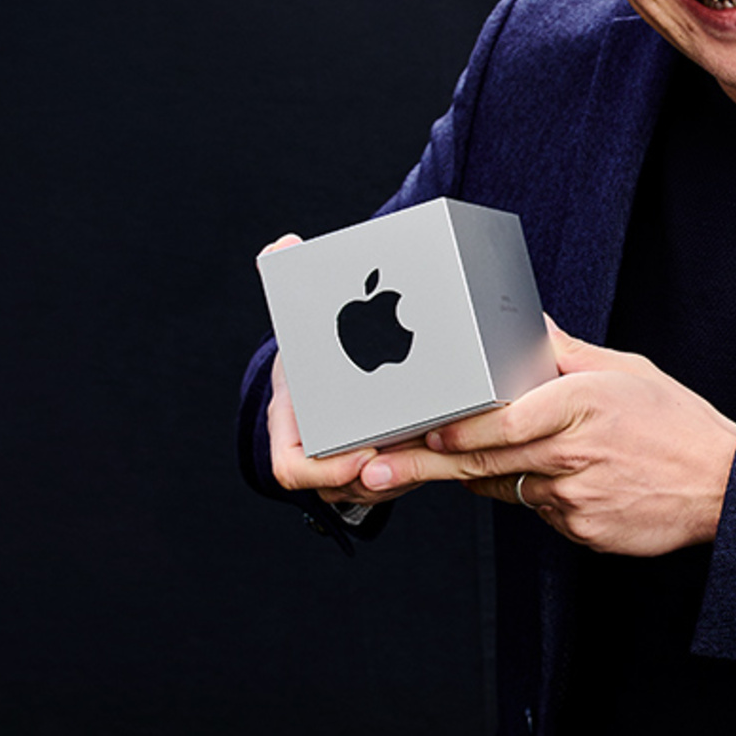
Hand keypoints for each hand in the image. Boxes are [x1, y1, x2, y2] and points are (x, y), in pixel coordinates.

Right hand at [258, 234, 427, 506]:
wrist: (331, 370)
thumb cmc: (314, 349)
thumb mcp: (299, 317)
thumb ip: (287, 282)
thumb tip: (280, 247)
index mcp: (293, 425)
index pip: (293, 468)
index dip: (326, 469)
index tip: (363, 453)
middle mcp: (320, 454)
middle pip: (348, 486)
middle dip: (385, 474)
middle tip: (422, 448)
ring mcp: (352, 467)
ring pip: (380, 489)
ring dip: (411, 473)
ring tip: (445, 443)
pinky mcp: (386, 466)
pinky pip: (403, 480)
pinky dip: (427, 465)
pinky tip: (456, 440)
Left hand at [357, 320, 735, 554]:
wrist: (724, 487)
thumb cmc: (676, 424)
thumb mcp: (624, 371)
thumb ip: (565, 352)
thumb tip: (525, 322)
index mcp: (580, 405)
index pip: (502, 423)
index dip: (456, 433)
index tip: (420, 435)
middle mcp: (572, 455)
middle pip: (484, 464)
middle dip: (422, 468)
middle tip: (372, 470)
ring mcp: (576, 500)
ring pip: (509, 489)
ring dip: (491, 476)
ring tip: (476, 464)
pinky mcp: (582, 531)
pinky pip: (540, 513)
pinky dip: (539, 497)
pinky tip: (569, 480)